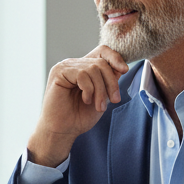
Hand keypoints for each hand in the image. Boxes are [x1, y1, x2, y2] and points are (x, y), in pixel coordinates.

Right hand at [26, 46, 128, 167]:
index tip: (124, 71)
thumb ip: (109, 81)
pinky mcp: (59, 72)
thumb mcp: (101, 97)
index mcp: (84, 68)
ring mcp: (65, 67)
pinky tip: (85, 100)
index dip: (115, 57)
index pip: (102, 51)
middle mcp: (74, 64)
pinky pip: (82, 74)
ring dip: (100, 90)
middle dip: (111, 82)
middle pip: (101, 62)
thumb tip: (121, 67)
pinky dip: (89, 89)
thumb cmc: (79, 118)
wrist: (63, 131)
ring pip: (94, 68)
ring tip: (99, 106)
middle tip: (114, 100)